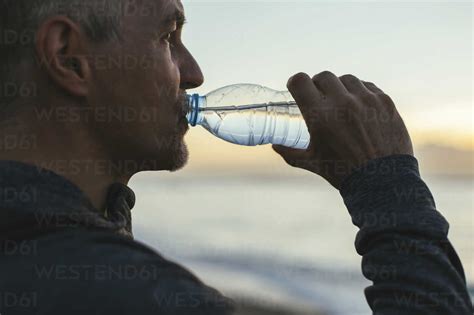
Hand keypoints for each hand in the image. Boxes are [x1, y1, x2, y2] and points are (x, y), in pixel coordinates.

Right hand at [273, 71, 413, 188]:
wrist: (382, 181)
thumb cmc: (343, 172)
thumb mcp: (312, 162)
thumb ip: (290, 152)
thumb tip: (275, 146)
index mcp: (320, 115)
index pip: (300, 81)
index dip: (295, 83)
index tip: (296, 88)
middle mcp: (342, 102)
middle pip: (323, 76)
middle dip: (317, 85)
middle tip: (319, 97)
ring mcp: (365, 100)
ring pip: (347, 79)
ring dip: (340, 88)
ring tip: (341, 102)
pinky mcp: (384, 102)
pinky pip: (368, 87)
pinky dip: (360, 93)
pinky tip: (359, 106)